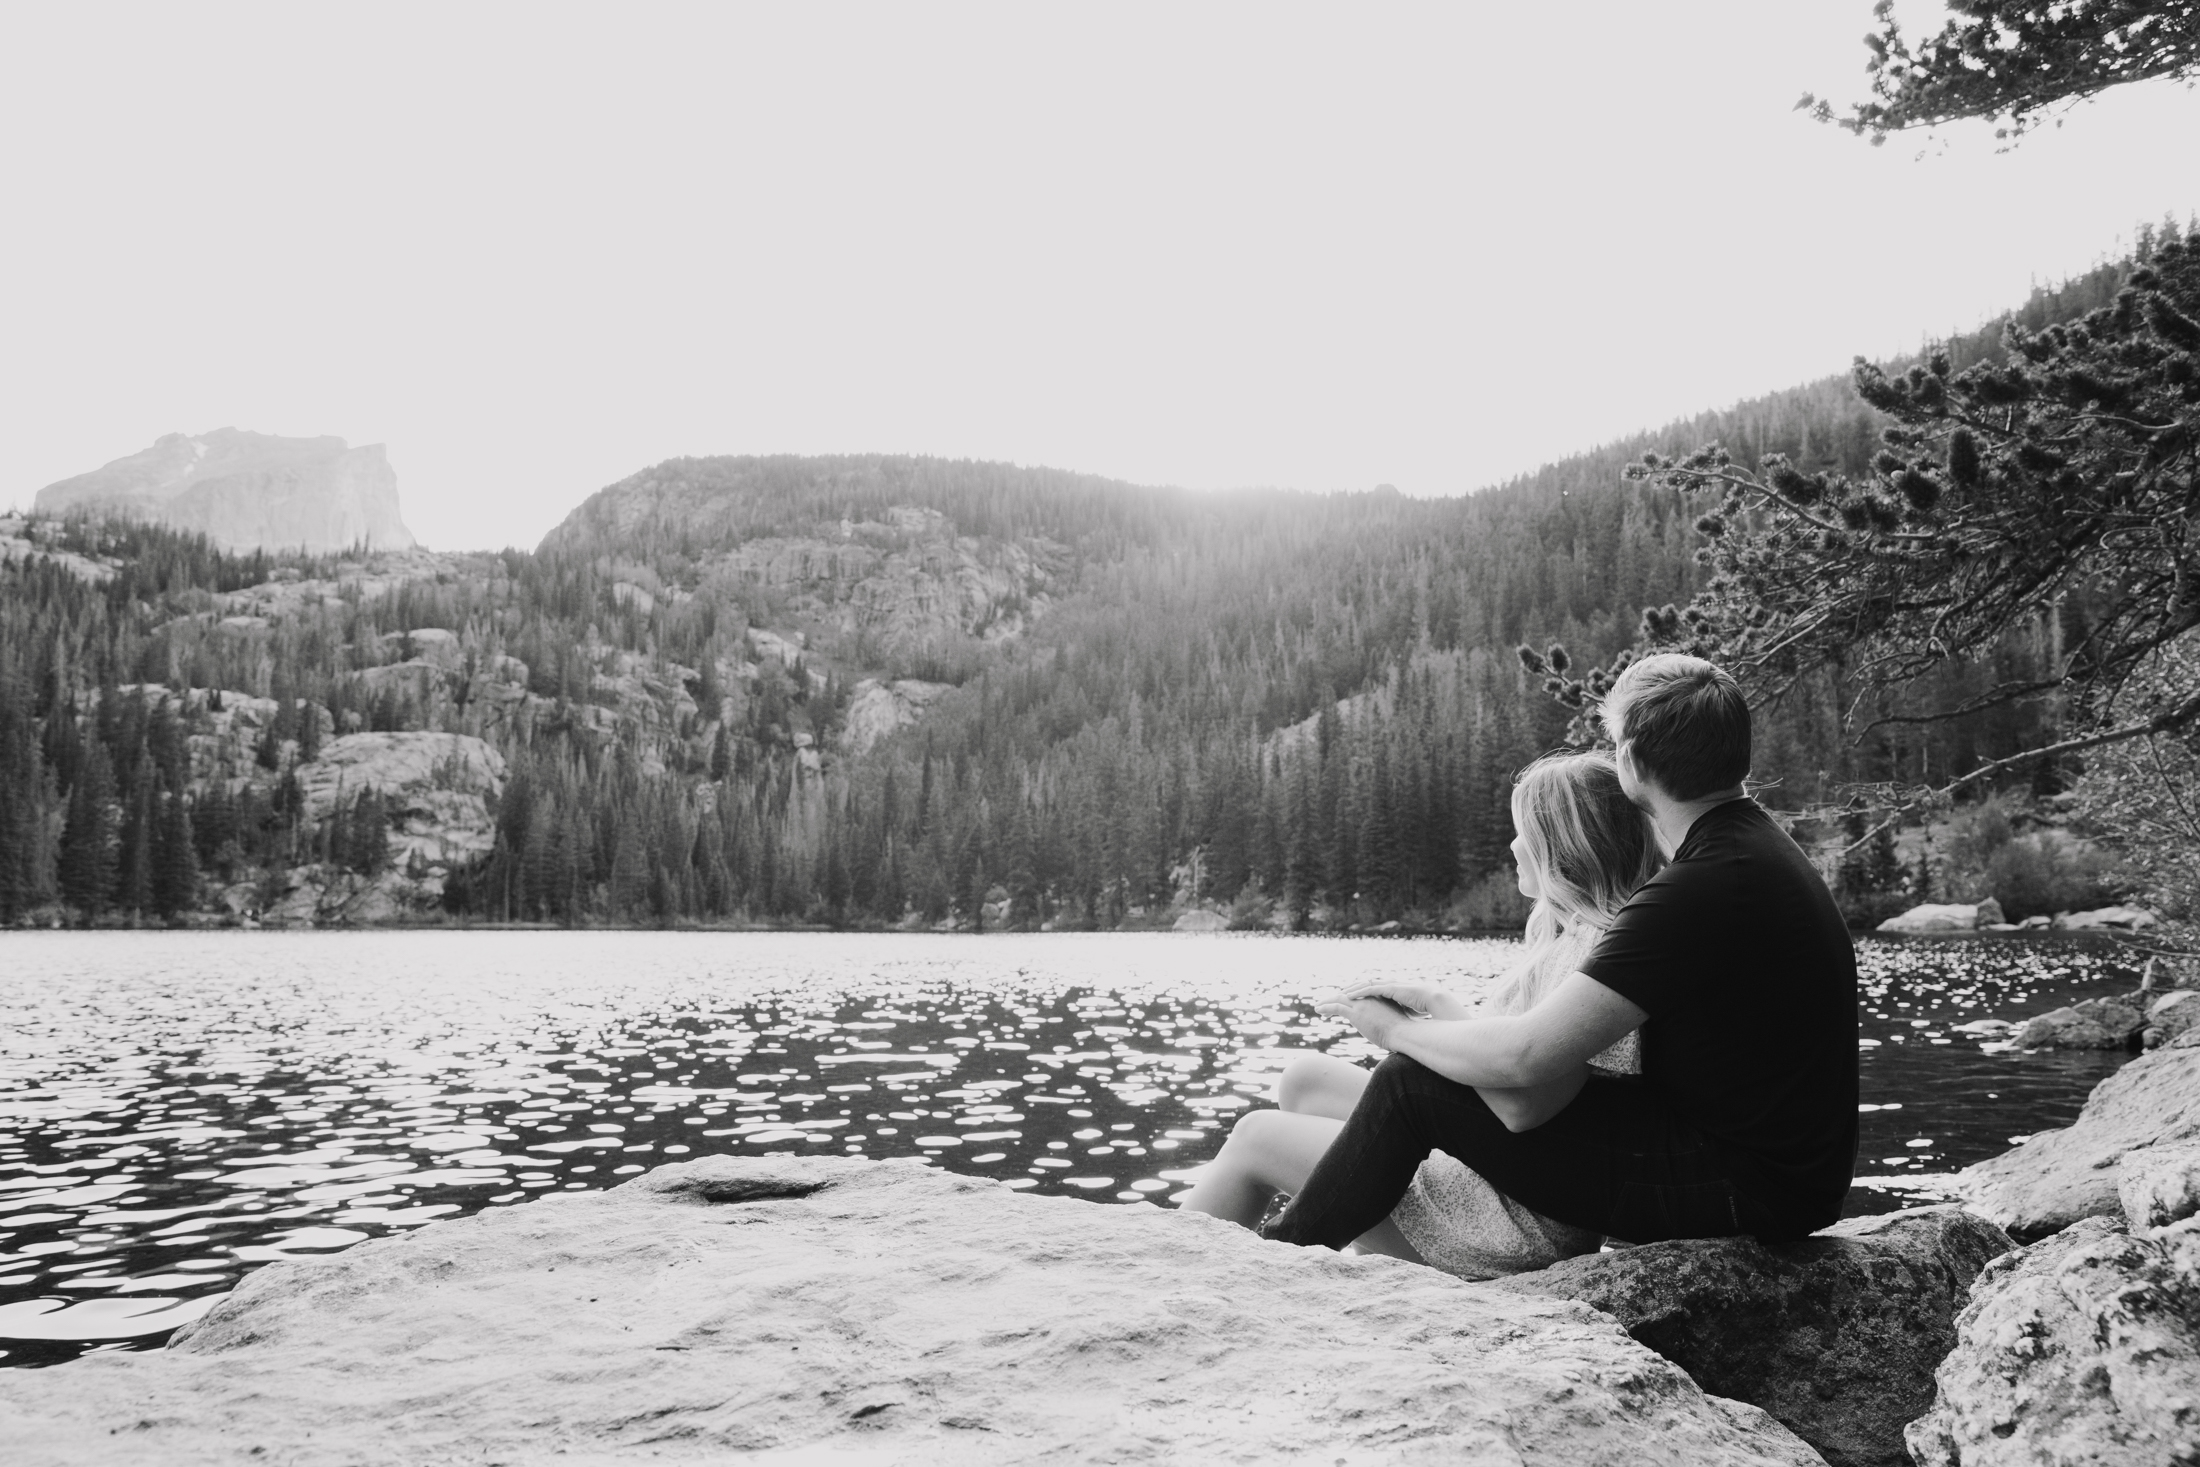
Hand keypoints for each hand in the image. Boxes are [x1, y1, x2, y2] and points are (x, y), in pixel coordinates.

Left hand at [1315, 993, 1418, 1049]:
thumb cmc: (1404, 1031)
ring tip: (1318, 1006)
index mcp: (1379, 997)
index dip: (1349, 996)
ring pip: (1339, 998)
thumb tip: (1387, 1027)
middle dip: (1336, 997)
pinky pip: (1336, 1007)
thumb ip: (1388, 1020)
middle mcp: (1370, 998)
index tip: (1341, 1000)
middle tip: (1326, 1002)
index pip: (1359, 993)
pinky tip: (1319, 1009)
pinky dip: (1326, 1007)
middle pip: (1348, 994)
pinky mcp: (1357, 1012)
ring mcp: (1363, 1004)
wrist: (1404, 1033)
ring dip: (1327, 1002)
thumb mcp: (1396, 1021)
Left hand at [1334, 980, 1470, 1021]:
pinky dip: (1357, 991)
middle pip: (1367, 984)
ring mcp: (1390, 986)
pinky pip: (1369, 989)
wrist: (1436, 1000)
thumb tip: (1405, 1028)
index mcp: (1396, 991)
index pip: (1376, 990)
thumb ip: (1405, 1017)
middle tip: (1340, 992)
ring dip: (1351, 988)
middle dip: (1353, 987)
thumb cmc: (1428, 1009)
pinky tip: (1347, 995)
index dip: (1364, 992)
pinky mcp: (1389, 989)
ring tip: (1339, 993)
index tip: (1354, 997)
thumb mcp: (1412, 1014)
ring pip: (1365, 985)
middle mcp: (1391, 986)